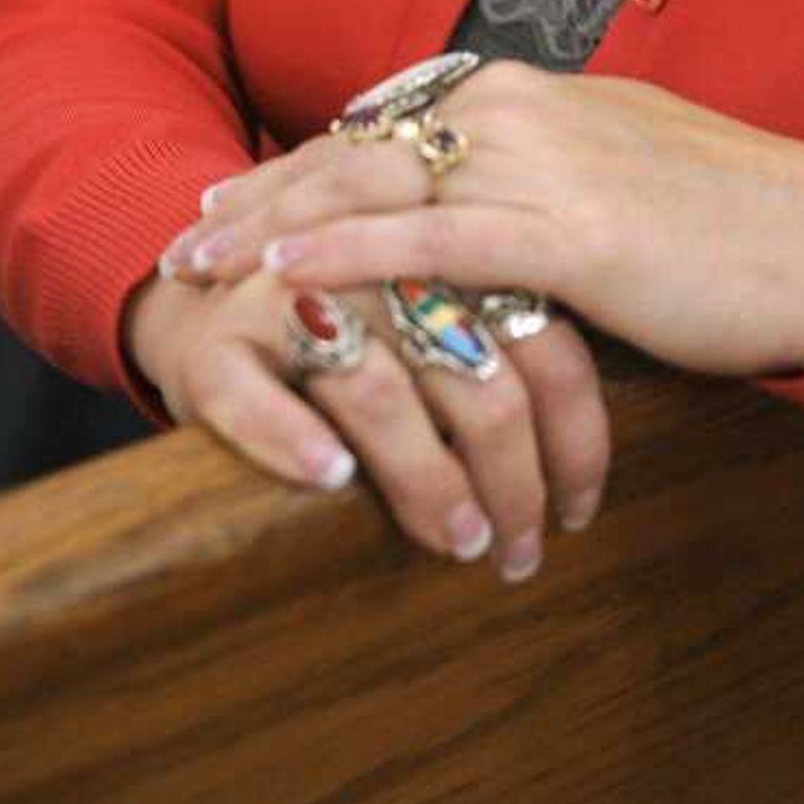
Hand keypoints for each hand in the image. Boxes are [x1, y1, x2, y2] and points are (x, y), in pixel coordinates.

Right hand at [123, 258, 610, 582]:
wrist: (209, 292)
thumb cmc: (360, 321)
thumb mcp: (446, 310)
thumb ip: (513, 346)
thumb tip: (593, 461)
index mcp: (455, 247)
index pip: (546, 346)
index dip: (573, 439)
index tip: (578, 513)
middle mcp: (382, 264)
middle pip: (476, 379)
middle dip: (513, 483)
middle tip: (520, 556)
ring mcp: (295, 300)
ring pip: (383, 394)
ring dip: (428, 482)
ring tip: (461, 543)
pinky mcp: (216, 344)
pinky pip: (256, 398)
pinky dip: (295, 441)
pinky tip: (332, 481)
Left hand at [156, 62, 803, 380]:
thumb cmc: (741, 229)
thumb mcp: (634, 175)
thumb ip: (560, 177)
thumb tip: (508, 205)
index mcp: (547, 95)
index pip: (402, 114)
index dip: (319, 149)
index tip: (253, 182)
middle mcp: (535, 111)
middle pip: (369, 139)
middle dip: (272, 183)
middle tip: (191, 227)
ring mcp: (552, 165)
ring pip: (381, 180)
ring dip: (278, 217)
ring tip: (202, 257)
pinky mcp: (573, 234)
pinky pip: (435, 236)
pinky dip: (349, 246)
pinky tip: (287, 268)